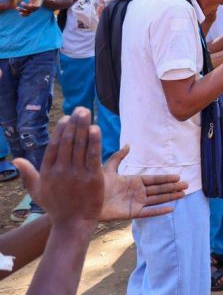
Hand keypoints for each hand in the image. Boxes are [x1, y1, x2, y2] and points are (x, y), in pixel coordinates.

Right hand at [13, 108, 101, 233]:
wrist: (72, 224)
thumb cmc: (56, 207)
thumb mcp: (37, 190)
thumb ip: (28, 174)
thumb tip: (15, 160)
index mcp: (48, 171)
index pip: (53, 146)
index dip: (60, 130)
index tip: (66, 117)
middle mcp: (61, 170)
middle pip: (67, 142)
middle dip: (74, 124)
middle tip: (80, 109)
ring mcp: (77, 174)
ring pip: (80, 146)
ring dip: (83, 127)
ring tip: (87, 113)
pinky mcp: (92, 178)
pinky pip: (93, 156)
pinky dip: (94, 142)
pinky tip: (96, 129)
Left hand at [17, 0, 45, 16]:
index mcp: (38, 5)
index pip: (36, 7)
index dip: (32, 6)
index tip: (29, 4)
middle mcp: (35, 9)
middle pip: (30, 10)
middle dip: (25, 7)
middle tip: (21, 2)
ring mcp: (32, 11)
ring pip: (27, 13)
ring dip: (22, 11)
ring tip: (17, 8)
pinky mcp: (29, 11)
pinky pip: (26, 15)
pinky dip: (23, 15)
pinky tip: (19, 13)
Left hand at [99, 146, 186, 220]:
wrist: (83, 202)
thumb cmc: (94, 185)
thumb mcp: (107, 168)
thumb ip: (118, 157)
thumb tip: (128, 145)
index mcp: (133, 181)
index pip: (154, 179)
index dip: (166, 178)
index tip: (178, 176)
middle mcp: (137, 192)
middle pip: (159, 189)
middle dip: (172, 187)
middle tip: (187, 185)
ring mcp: (136, 203)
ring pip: (157, 199)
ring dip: (170, 197)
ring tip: (183, 195)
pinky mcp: (132, 213)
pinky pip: (148, 212)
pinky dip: (159, 211)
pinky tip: (170, 209)